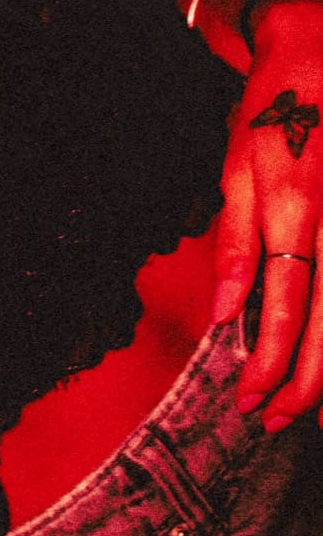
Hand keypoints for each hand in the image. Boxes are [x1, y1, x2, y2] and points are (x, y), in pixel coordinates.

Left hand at [211, 0, 322, 429]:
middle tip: (276, 423)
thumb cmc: (272, 112)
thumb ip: (235, 245)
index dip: (266, 364)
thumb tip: (223, 315)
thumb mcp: (235, 170)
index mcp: (294, 212)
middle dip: (304, 385)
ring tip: (317, 415)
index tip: (248, 402)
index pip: (281, 308)